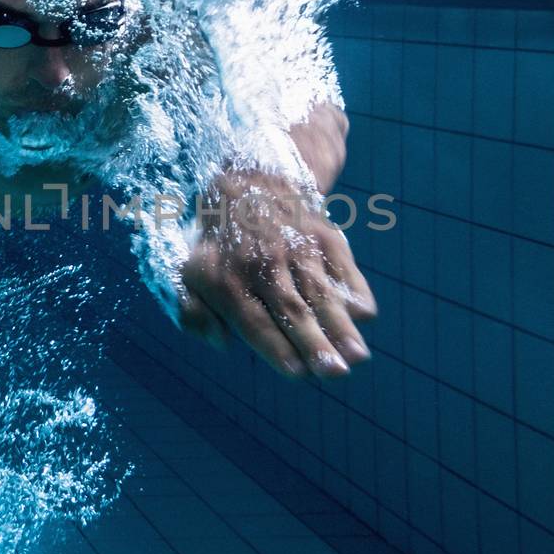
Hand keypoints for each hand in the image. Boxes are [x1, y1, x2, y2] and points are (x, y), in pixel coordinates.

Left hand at [178, 173, 376, 377]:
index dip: (276, 346)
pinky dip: (354, 290)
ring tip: (357, 356)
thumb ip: (195, 315)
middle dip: (314, 344)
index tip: (298, 373)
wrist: (254, 180)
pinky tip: (364, 317)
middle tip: (335, 373)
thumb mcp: (190, 274)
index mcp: (227, 279)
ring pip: (320, 292)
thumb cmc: (221, 245)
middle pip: (292, 309)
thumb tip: (223, 343)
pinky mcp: (324, 237)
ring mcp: (297, 248)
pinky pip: (342, 267)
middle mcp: (263, 263)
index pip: (254, 319)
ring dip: (340, 326)